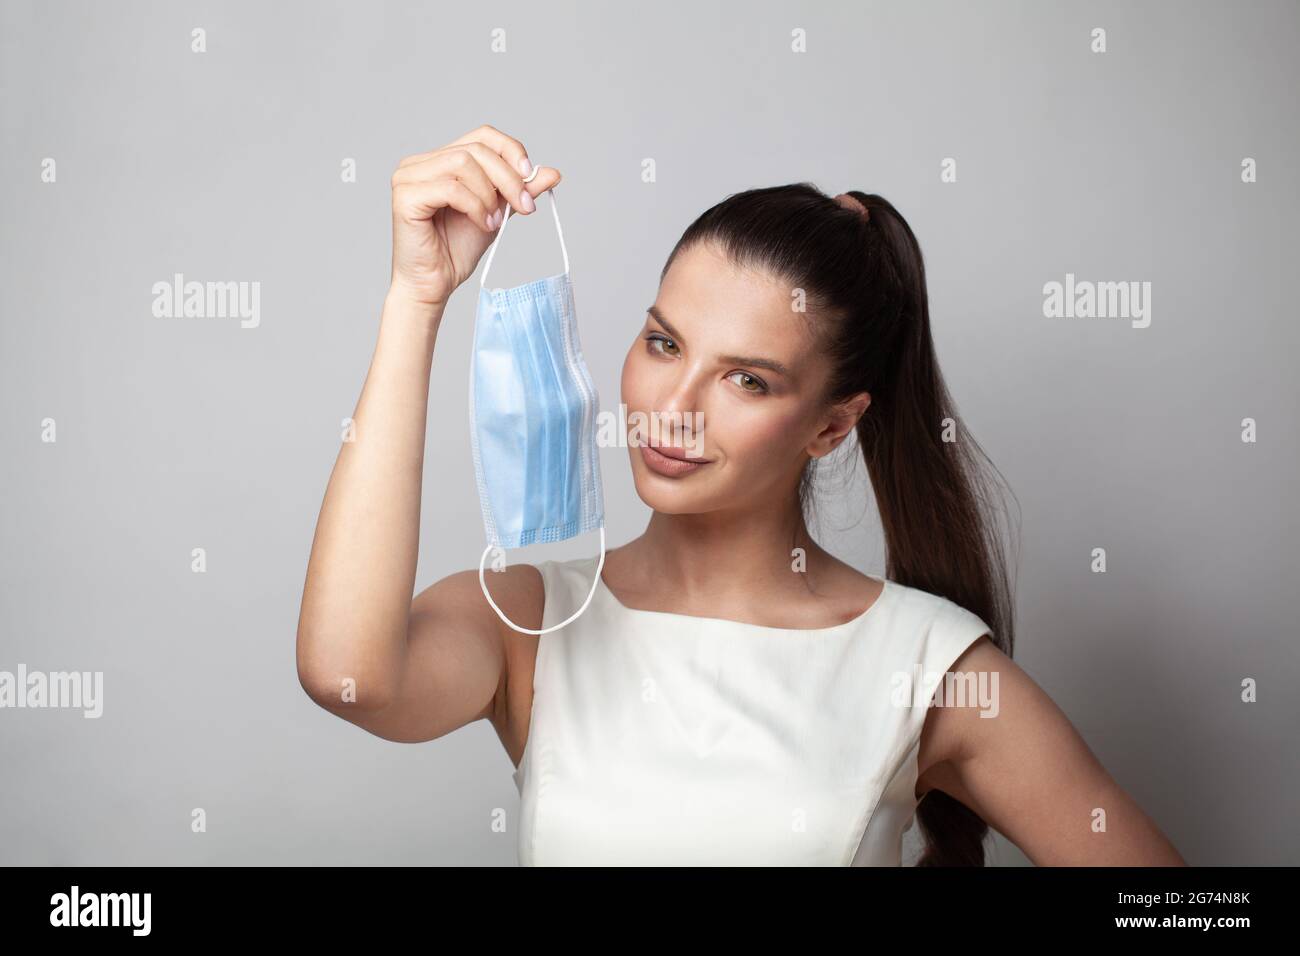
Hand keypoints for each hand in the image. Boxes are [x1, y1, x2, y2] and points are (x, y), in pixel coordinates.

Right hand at [387, 125, 561, 307]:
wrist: (434, 284)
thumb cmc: (456, 250)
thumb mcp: (497, 213)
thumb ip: (519, 191)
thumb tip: (554, 173)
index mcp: (440, 160)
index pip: (481, 136)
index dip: (510, 151)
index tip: (531, 176)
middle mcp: (420, 163)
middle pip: (476, 150)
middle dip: (508, 178)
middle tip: (525, 206)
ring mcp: (408, 177)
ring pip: (463, 163)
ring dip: (489, 194)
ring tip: (494, 222)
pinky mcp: (405, 196)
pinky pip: (451, 188)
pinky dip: (475, 206)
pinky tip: (483, 224)